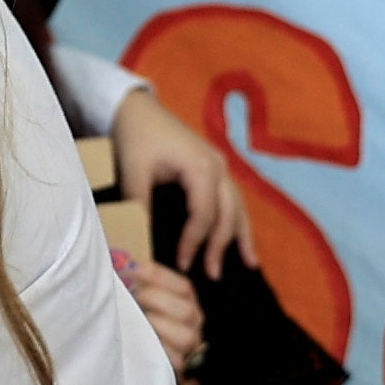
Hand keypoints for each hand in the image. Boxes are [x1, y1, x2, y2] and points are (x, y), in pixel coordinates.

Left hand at [99, 84, 251, 270]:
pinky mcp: (217, 169)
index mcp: (201, 168)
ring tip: (249, 265)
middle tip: (212, 275)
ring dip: (241, 237)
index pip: (204, 215)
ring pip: (239, 207)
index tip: (181, 264)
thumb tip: (142, 243)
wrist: (138, 109)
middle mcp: (219, 168)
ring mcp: (222, 167)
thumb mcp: (134, 172)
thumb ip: (140, 207)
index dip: (194, 242)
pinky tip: (246, 243)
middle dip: (221, 246)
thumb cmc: (136, 138)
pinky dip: (241, 222)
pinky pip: (235, 200)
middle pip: (228, 214)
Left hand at [115, 250, 206, 376]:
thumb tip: (116, 261)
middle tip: (133, 295)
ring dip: (159, 325)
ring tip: (140, 320)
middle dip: (157, 298)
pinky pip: (175, 361)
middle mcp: (194, 325)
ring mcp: (190, 349)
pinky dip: (160, 351)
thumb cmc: (143, 328)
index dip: (156, 274)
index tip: (129, 267)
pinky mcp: (179, 369)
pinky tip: (142, 343)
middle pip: (187, 309)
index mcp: (187, 304)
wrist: (149, 368)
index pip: (183, 286)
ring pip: (186, 336)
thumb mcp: (144, 303)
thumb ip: (136, 285)